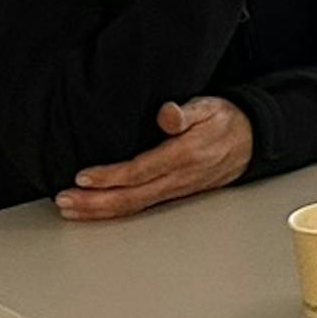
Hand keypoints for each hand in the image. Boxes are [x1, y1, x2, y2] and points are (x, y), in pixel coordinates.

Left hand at [57, 97, 254, 220]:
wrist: (251, 142)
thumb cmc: (226, 122)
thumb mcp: (210, 106)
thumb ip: (186, 112)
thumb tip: (167, 114)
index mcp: (185, 156)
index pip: (140, 171)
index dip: (110, 177)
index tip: (83, 177)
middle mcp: (178, 179)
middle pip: (131, 197)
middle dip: (95, 202)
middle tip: (65, 201)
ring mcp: (175, 190)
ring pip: (133, 206)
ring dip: (99, 210)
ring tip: (71, 209)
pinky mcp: (172, 194)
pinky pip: (139, 206)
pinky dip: (114, 210)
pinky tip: (97, 209)